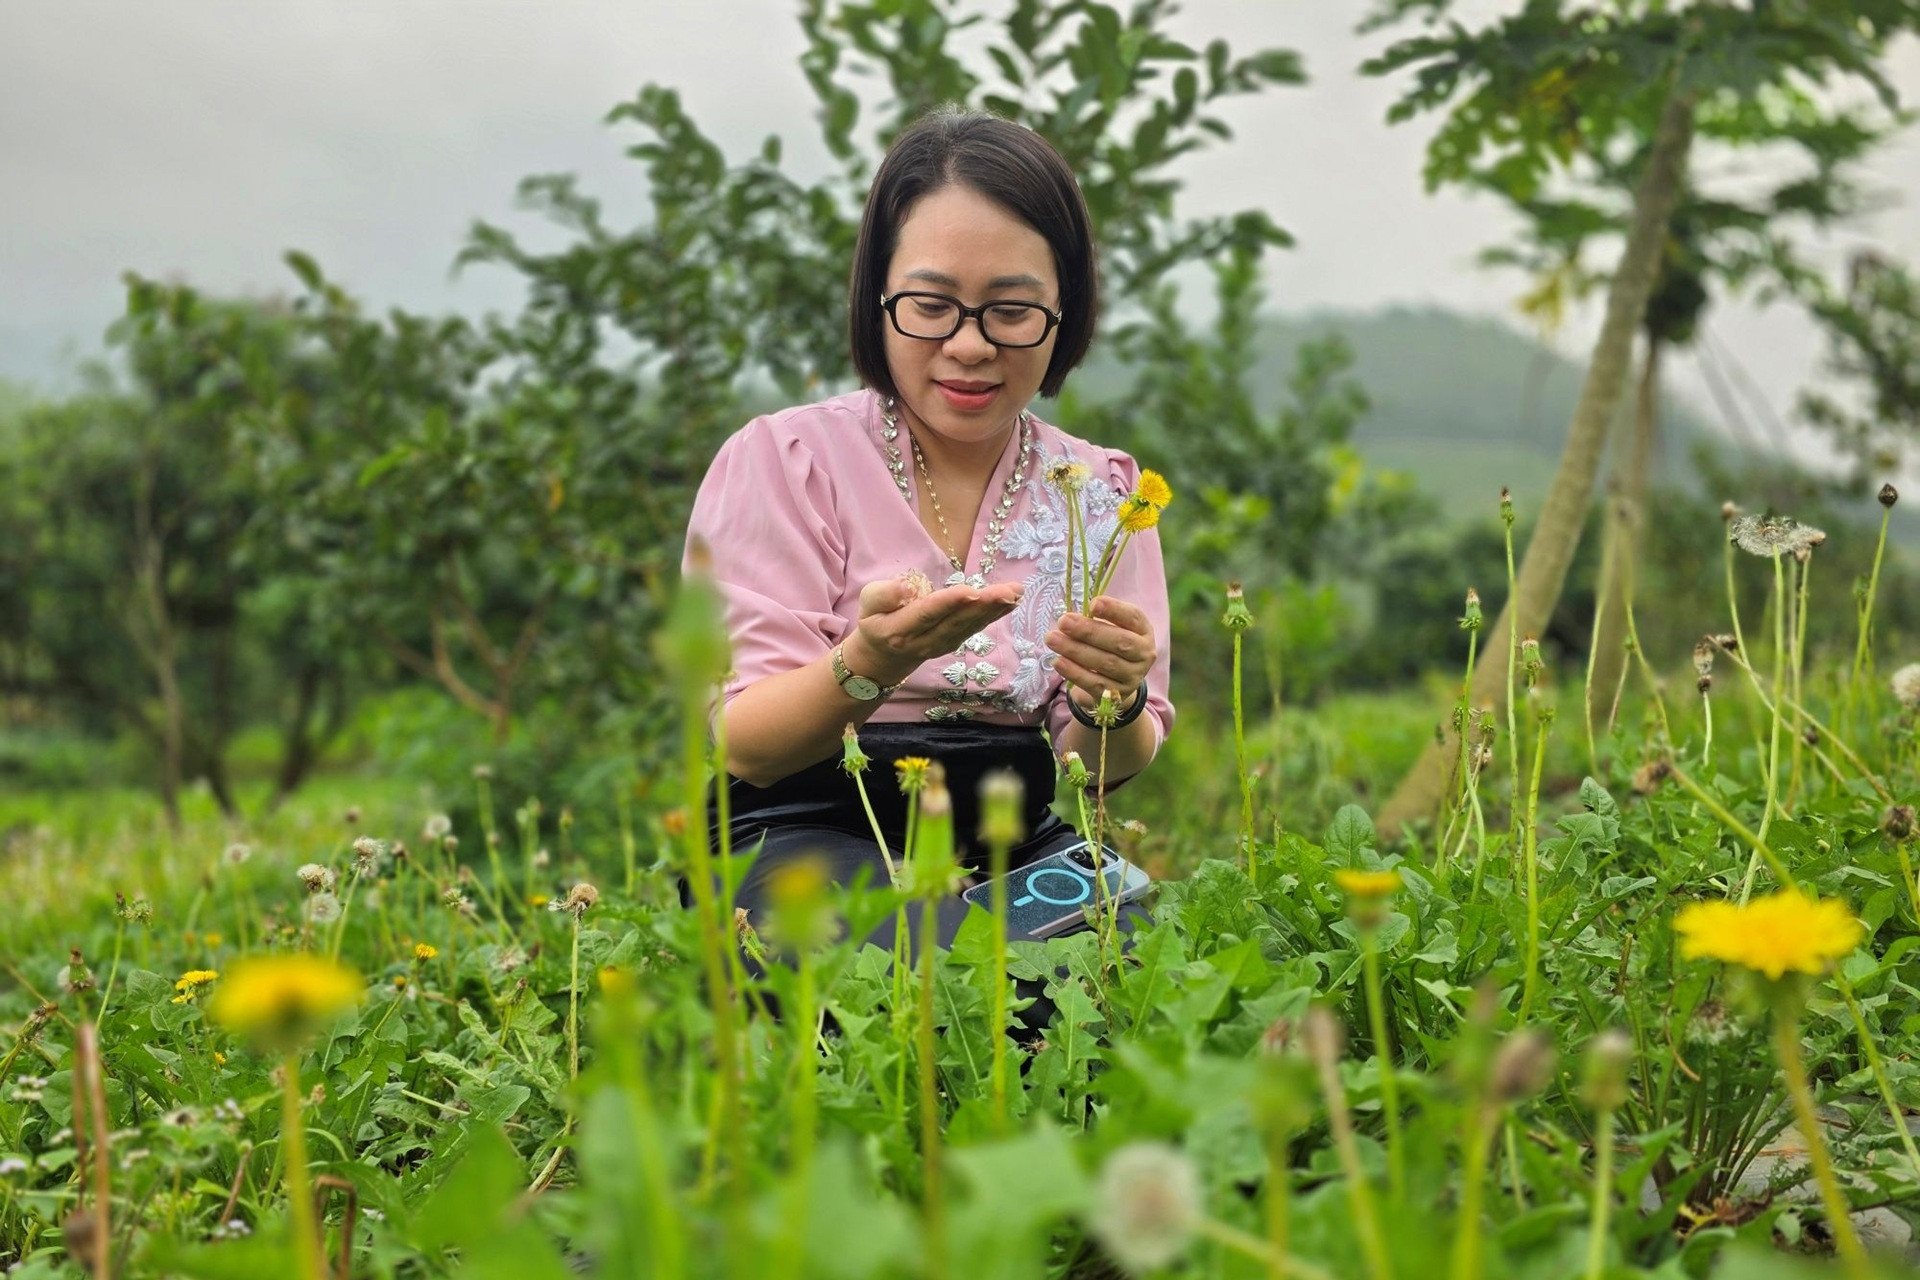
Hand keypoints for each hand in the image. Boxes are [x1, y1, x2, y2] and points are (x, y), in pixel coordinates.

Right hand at [846, 577, 1022, 682]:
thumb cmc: (876, 620)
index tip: (971, 590)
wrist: (883, 655)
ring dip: (995, 609)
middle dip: (984, 605)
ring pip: (970, 626)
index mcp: (900, 630)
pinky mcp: (954, 643)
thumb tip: (907, 587)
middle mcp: (924, 642)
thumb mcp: (868, 603)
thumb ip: (884, 594)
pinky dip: (994, 615)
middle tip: (1008, 590)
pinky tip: (1010, 601)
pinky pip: (975, 628)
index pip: (928, 614)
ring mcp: (942, 646)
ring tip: (1016, 592)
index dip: (950, 603)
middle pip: (956, 622)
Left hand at [1046, 595, 1155, 710]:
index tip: (1093, 604)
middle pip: (1120, 642)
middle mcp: (1144, 654)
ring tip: (1052, 639)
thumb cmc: (1109, 646)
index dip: (1114, 610)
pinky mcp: (1117, 696)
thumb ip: (1096, 620)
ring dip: (1076, 650)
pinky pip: (1095, 683)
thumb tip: (1071, 617)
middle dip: (1089, 631)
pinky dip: (1075, 672)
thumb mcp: (1110, 629)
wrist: (1115, 682)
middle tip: (1063, 621)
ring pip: (1106, 663)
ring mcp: (1133, 677)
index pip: (1133, 617)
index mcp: (1143, 631)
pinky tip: (1058, 662)